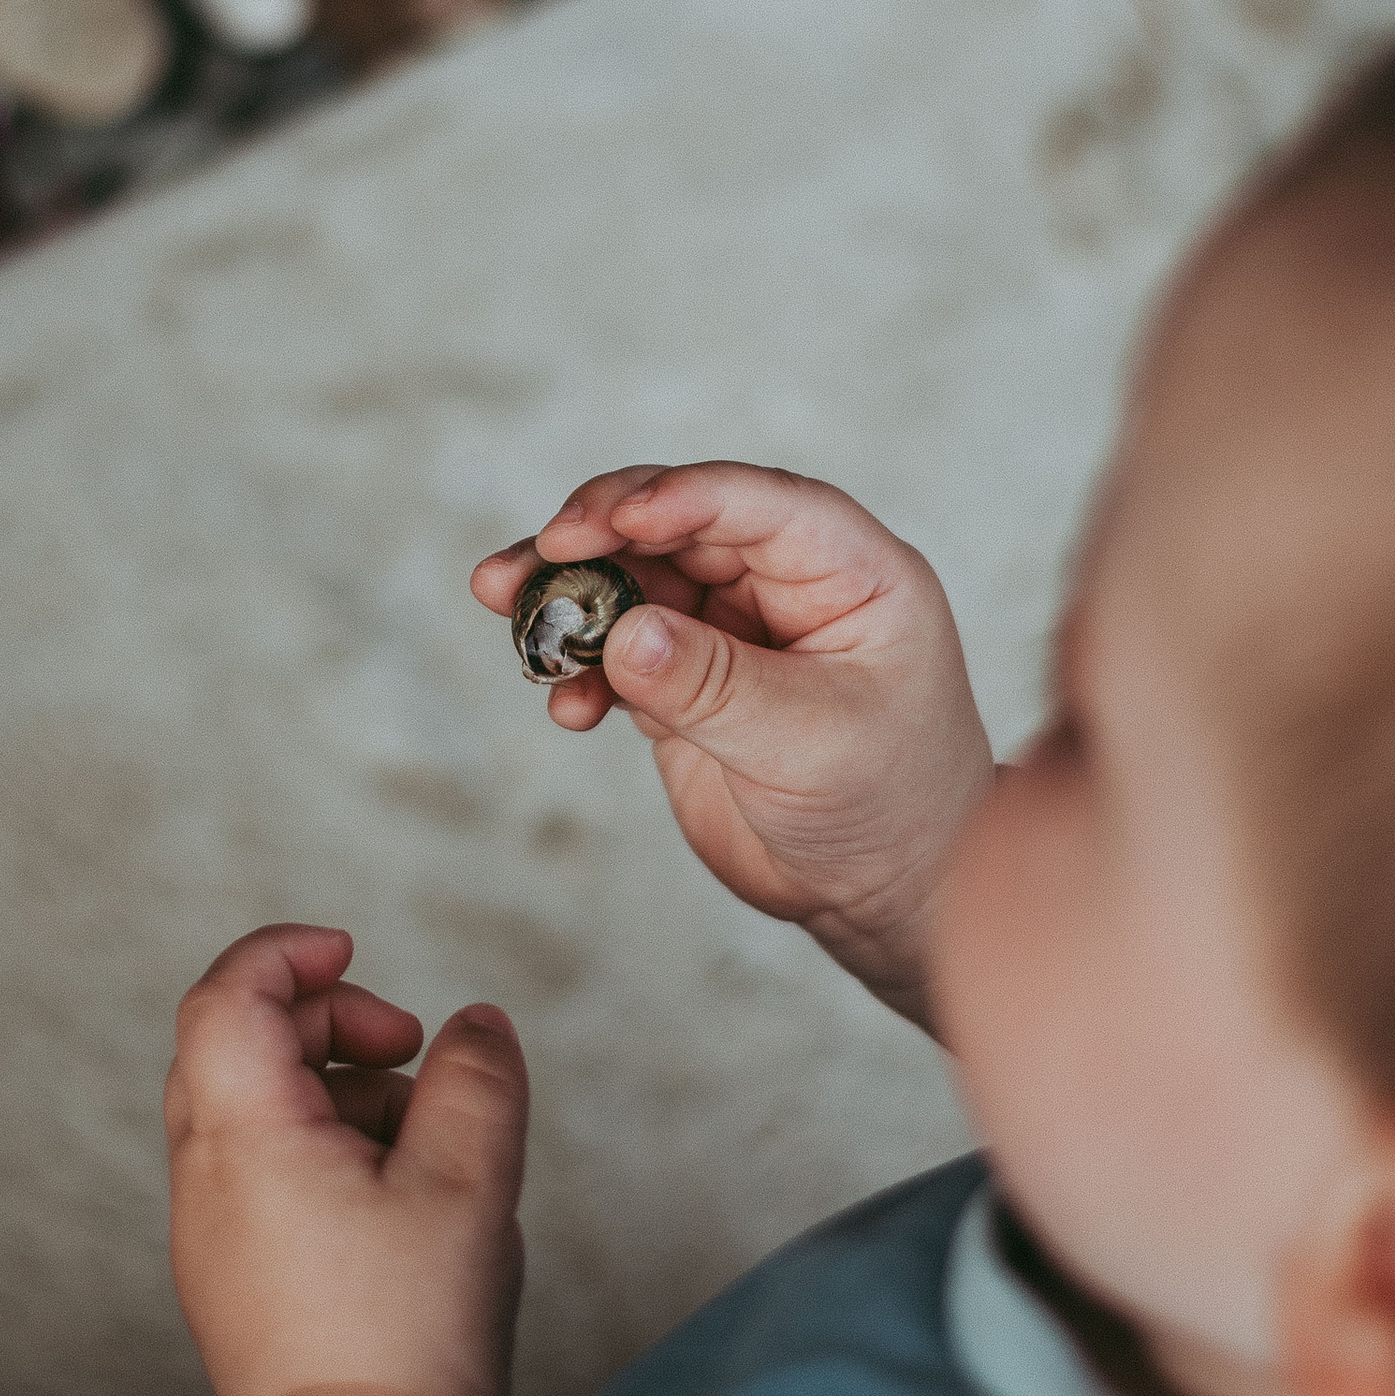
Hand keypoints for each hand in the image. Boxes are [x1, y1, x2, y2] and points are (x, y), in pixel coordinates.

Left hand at [164, 925, 527, 1395]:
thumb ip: (476, 1080)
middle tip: (410, 1053)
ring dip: (334, 1090)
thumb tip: (475, 1025)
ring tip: (423, 1139)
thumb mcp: (469, 1182)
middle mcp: (203, 1178)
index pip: (226, 996)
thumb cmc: (410, 1333)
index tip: (357, 952)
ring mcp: (207, 1235)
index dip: (287, 953)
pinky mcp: (229, 1280)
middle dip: (326, 1022)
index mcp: (244, 1136)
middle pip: (233, 1044)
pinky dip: (322, 1149)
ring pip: (251, 1111)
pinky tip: (397, 1199)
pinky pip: (258, 1174)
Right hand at [473, 465, 991, 1025]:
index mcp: (850, 570)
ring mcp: (730, 632)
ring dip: (569, 595)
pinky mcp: (687, 684)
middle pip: (678, 528)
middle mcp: (786, 584)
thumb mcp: (810, 741)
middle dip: (598, 535)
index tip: (607, 521)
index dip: (679, 498)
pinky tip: (565, 706)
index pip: (757, 504)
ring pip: (635, 583)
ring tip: (506, 603)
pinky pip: (617, 654)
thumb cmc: (888, 807)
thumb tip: (624, 632)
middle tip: (534, 555)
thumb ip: (716, 685)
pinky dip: (580, 669)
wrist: (884, 897)